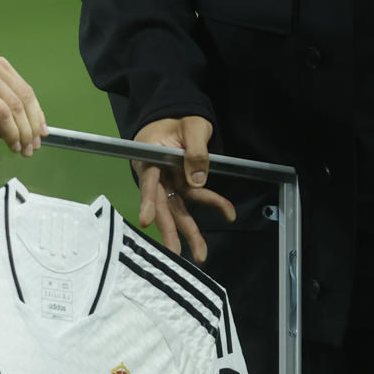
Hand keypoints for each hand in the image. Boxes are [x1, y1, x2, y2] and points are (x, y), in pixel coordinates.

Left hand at [0, 55, 46, 176]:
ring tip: (37, 140)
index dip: (12, 132)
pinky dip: (32, 106)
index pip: (0, 110)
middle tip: (30, 150)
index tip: (17, 150)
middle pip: (15, 102)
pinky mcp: (1, 63)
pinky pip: (22, 87)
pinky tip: (37, 123)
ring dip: (34, 119)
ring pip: (24, 93)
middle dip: (26, 129)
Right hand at [131, 116, 235, 262]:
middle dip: (169, 230)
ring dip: (189, 231)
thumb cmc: (179, 120)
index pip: (148, 181)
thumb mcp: (192, 127)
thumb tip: (197, 181)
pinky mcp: (181, 184)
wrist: (176, 118)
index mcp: (151, 158)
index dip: (147, 202)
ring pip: (177, 209)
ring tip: (200, 255)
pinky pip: (196, 197)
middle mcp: (157, 175)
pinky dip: (213, 203)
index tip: (145, 220)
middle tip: (175, 252)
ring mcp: (169, 182)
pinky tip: (228, 212)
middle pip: (162, 204)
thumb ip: (195, 151)